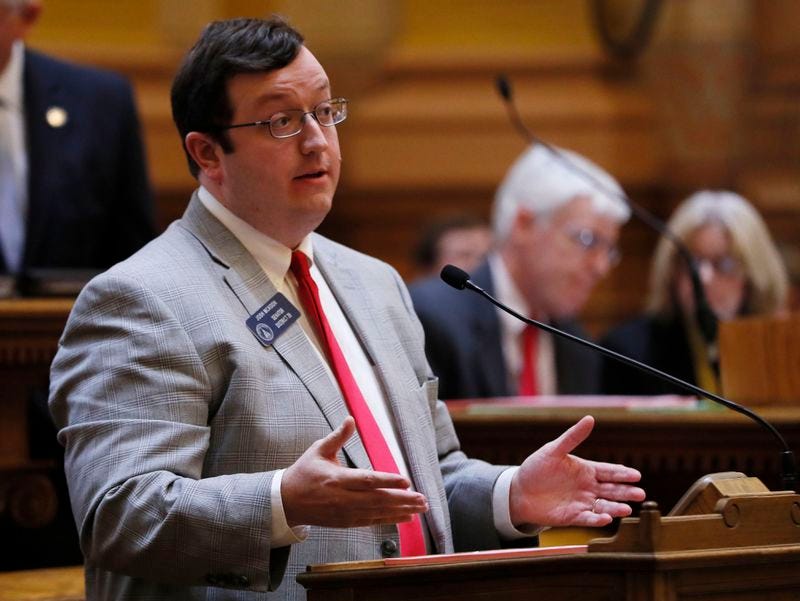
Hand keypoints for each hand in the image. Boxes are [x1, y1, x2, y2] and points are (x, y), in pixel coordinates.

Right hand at [282, 417, 428, 527]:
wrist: (286, 502)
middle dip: (402, 499)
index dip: (387, 481)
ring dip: (401, 511)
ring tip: (420, 508)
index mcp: (336, 479)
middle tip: (423, 498)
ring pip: (377, 513)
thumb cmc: (303, 473)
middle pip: (377, 500)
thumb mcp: (318, 450)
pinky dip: (390, 519)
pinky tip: (406, 517)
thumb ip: (337, 436)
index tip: (406, 481)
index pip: (367, 480)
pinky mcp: (346, 522)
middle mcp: (343, 498)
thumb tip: (351, 419)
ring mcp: (345, 513)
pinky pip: (371, 521)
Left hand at [509, 415, 645, 527]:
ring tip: (627, 509)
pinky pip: (588, 518)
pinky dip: (597, 519)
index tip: (637, 475)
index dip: (622, 474)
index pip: (609, 471)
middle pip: (612, 490)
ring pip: (604, 505)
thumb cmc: (536, 468)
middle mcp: (587, 487)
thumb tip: (590, 418)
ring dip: (616, 507)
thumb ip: (572, 437)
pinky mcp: (572, 517)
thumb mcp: (554, 450)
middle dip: (626, 492)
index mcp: (585, 470)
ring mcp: (581, 502)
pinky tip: (606, 519)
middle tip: (641, 494)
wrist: (519, 491)